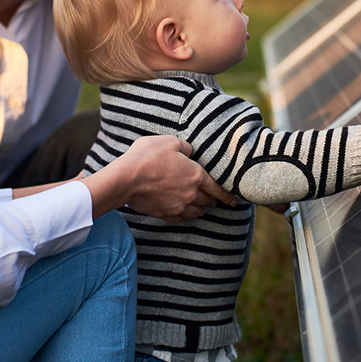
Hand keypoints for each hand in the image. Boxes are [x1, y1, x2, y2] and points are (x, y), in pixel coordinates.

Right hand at [80, 135, 235, 222]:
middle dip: (213, 200)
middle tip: (214, 200)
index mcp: (196, 175)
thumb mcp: (169, 142)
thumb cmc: (148, 157)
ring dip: (200, 209)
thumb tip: (190, 152)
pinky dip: (184, 216)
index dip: (227, 195)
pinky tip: (182, 213)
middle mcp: (191, 194)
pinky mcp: (165, 214)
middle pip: (208, 201)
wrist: (126, 179)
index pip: (218, 188)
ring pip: (196, 212)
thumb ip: (185, 147)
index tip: (234, 201)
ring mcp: (178, 206)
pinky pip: (180, 219)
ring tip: (200, 208)